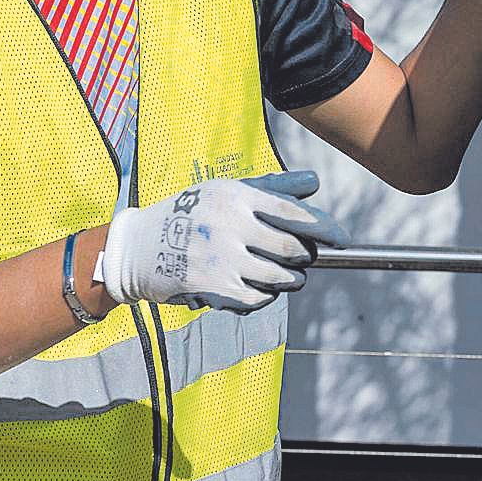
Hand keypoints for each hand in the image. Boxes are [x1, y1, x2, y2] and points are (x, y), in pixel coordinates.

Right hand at [99, 170, 350, 312]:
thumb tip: (314, 182)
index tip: (343, 238)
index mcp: (236, 196)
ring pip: (280, 277)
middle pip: (292, 249)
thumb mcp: (227, 190)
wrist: (138, 247)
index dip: (324, 227)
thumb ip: (273, 187)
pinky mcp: (213, 287)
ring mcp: (221, 259)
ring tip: (288, 274)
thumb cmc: (192, 212)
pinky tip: (259, 286)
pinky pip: (258, 298)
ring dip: (291, 279)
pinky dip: (266, 295)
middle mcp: (229, 226)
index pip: (293, 213)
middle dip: (307, 256)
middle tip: (305, 257)